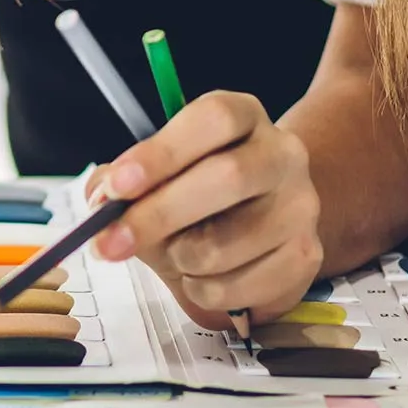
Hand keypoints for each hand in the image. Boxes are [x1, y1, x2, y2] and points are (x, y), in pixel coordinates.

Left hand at [89, 91, 322, 331]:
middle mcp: (281, 154)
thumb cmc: (194, 192)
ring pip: (227, 243)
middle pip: (227, 177)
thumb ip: (119, 182)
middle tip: (110, 243)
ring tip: (174, 255)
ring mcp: (301, 206)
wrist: (259, 223)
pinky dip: (203, 290)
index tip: (117, 188)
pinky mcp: (305, 257)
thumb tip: (101, 203)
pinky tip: (201, 276)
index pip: (212, 120)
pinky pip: (240, 287)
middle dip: (158, 215)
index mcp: (242, 116)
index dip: (161, 153)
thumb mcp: (154, 174)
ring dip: (180, 260)